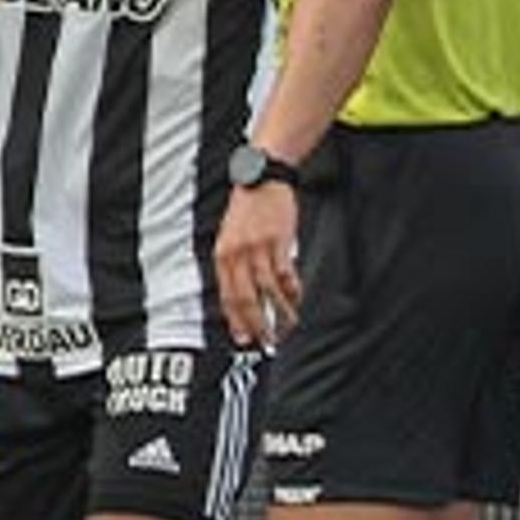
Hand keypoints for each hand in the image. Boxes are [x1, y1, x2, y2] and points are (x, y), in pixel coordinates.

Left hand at [213, 181, 300, 348]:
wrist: (262, 179)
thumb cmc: (247, 211)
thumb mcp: (230, 237)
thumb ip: (233, 265)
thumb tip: (241, 297)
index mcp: (222, 255)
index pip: (227, 296)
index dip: (236, 321)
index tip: (244, 339)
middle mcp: (236, 254)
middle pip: (245, 298)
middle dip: (256, 323)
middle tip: (267, 340)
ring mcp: (257, 248)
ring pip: (267, 290)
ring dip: (279, 312)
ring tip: (287, 326)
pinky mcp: (278, 241)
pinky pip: (285, 273)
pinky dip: (292, 290)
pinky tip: (297, 299)